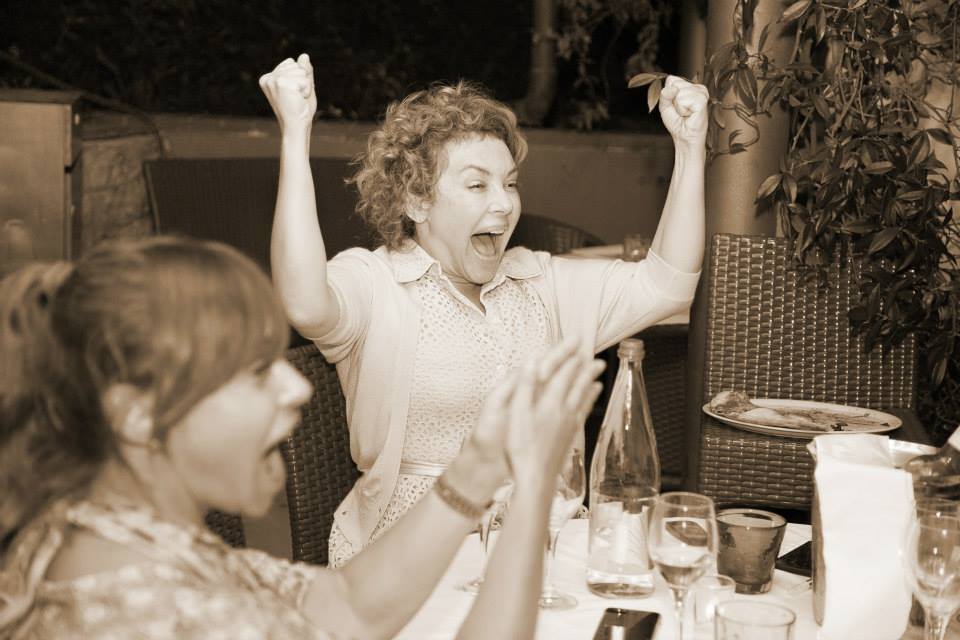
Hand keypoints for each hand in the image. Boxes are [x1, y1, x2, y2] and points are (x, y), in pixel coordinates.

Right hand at [259, 53, 316, 133]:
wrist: (296, 127)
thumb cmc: (299, 111)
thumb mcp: (303, 87)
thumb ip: (304, 72)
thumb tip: (304, 55)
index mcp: (268, 78)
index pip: (292, 63)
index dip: (299, 78)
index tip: (293, 94)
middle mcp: (268, 78)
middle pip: (297, 66)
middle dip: (303, 82)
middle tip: (296, 98)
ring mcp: (274, 80)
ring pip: (302, 72)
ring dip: (305, 87)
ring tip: (297, 100)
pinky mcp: (282, 83)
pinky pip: (305, 79)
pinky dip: (307, 90)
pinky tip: (299, 100)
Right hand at [504, 338, 603, 484]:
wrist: (536, 477)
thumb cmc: (522, 447)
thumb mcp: (517, 413)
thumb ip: (526, 386)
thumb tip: (532, 361)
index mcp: (550, 402)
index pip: (563, 375)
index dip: (570, 360)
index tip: (577, 347)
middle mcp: (563, 411)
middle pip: (578, 385)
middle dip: (586, 371)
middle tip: (597, 360)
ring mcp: (569, 425)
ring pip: (583, 400)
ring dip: (590, 387)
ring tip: (598, 378)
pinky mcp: (570, 438)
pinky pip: (582, 415)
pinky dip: (588, 405)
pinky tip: (588, 406)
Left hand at [658, 75, 708, 149]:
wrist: (685, 137)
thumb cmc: (677, 123)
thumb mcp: (665, 107)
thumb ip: (665, 95)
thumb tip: (672, 88)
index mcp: (689, 86)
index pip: (672, 79)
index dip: (668, 94)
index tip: (674, 106)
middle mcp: (697, 87)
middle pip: (675, 84)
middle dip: (672, 100)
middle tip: (681, 111)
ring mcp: (702, 93)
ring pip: (679, 91)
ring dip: (678, 106)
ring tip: (686, 113)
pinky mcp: (703, 100)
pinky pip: (684, 99)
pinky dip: (682, 109)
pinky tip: (690, 114)